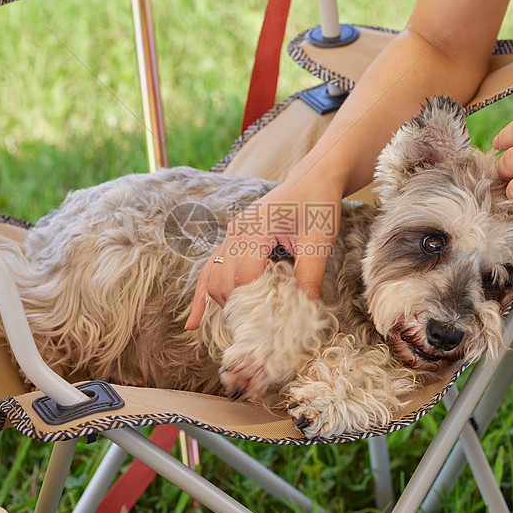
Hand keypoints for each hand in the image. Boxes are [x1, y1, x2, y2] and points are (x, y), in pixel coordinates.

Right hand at [185, 175, 341, 329]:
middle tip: (258, 332)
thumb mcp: (319, 242)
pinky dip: (202, 296)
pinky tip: (193, 321)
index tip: (271, 325)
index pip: (245, 276)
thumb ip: (310, 277)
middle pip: (226, 281)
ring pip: (214, 279)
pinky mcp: (232, 239)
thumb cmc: (318, 205)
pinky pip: (210, 270)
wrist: (313, 179)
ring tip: (240, 328)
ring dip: (224, 304)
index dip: (256, 304)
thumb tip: (305, 313)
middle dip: (239, 309)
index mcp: (255, 228)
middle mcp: (236, 230)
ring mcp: (231, 234)